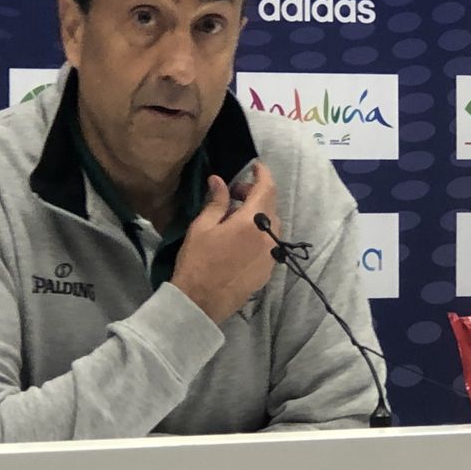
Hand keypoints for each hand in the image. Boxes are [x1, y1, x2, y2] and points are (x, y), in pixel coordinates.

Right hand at [170, 162, 278, 324]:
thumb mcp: (202, 227)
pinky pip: (271, 243)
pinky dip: (261, 233)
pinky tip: (242, 239)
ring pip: (273, 225)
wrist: (201, 303)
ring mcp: (271, 255)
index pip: (267, 188)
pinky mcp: (269, 270)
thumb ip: (216, 202)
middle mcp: (269, 237)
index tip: (254, 166)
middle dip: (256, 194)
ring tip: (235, 218)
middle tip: (234, 195)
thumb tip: (219, 181)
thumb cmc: (197, 262)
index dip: (262, 173)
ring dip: (259, 215)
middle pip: (271, 206)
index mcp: (252, 222)